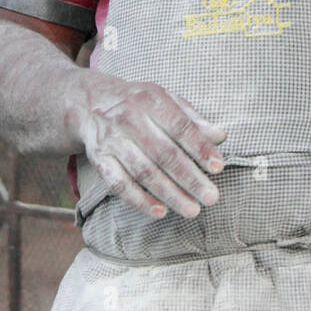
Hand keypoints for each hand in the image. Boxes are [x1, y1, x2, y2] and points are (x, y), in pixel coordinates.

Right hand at [64, 70, 227, 220]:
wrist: (90, 102)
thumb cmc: (138, 102)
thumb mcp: (165, 99)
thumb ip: (192, 118)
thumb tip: (220, 136)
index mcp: (150, 100)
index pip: (180, 126)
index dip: (200, 148)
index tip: (219, 168)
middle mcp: (130, 118)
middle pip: (164, 153)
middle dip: (190, 178)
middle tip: (211, 197)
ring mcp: (112, 140)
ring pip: (144, 172)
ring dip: (170, 194)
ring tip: (192, 210)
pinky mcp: (99, 159)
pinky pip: (119, 184)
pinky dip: (139, 200)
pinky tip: (160, 211)